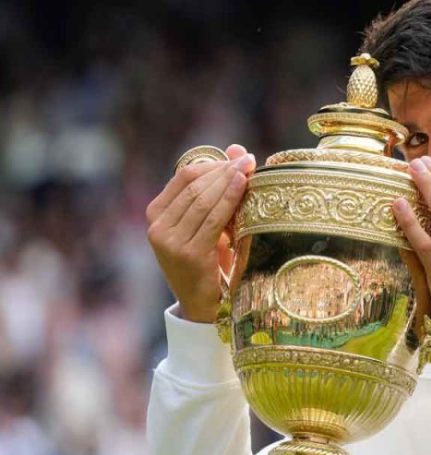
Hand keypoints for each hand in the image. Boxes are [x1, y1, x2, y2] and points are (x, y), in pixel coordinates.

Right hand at [146, 144, 255, 322]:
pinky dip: (229, 199)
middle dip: (224, 170)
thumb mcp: (210, 222)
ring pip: (203, 200)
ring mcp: (169, 242)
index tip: (238, 158)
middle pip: (194, 187)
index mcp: (156, 214)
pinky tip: (243, 186)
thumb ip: (218, 187)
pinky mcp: (188, 255)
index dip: (213, 164)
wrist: (205, 305)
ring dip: (229, 182)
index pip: (184, 177)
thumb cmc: (210, 259)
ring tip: (250, 169)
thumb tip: (237, 149)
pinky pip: (212, 220)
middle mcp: (157, 227)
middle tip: (249, 160)